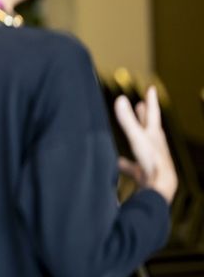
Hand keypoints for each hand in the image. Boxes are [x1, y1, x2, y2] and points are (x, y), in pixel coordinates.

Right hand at [114, 87, 177, 203]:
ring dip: (136, 137)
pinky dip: (124, 163)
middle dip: (144, 116)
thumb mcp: (137, 138)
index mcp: (154, 134)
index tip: (151, 88)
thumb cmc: (152, 161)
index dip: (151, 100)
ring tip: (130, 131)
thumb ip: (127, 120)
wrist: (160, 188)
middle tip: (141, 104)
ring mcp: (150, 158)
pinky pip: (132, 165)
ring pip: (142, 144)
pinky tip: (116, 163)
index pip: (153, 113)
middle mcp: (154, 145)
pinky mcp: (144, 172)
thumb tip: (120, 98)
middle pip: (148, 127)